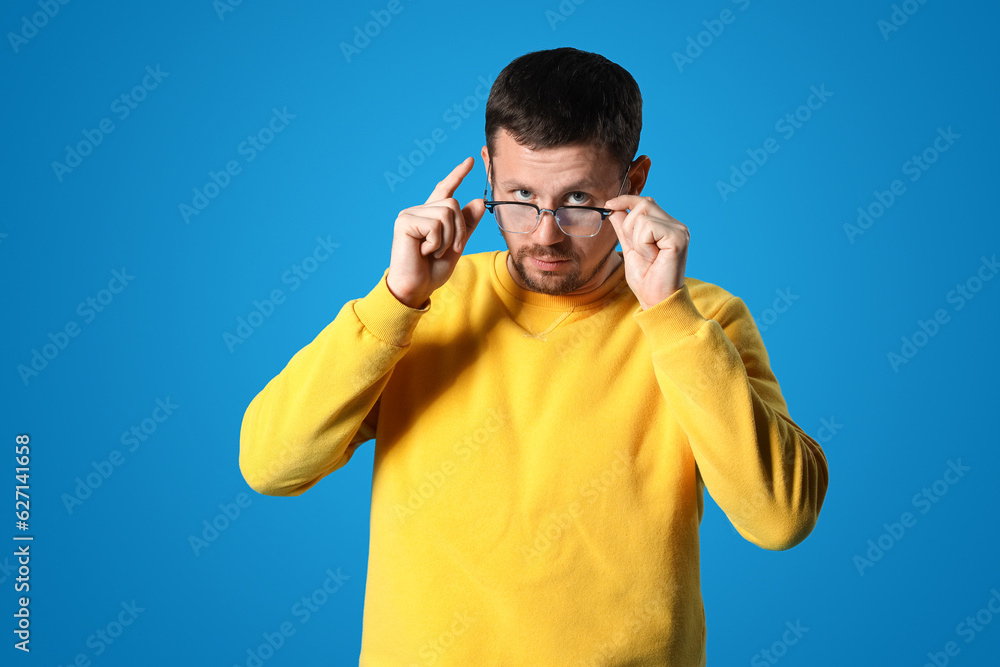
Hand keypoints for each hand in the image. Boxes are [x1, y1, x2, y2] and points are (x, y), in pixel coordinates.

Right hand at [386, 157, 485, 308]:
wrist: (415, 288)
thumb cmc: (431, 271)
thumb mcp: (456, 245)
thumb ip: (466, 225)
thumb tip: (478, 201)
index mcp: (430, 216)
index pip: (445, 190)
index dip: (457, 175)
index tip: (470, 160)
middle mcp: (418, 211)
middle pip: (453, 204)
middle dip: (458, 230)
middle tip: (445, 250)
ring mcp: (410, 215)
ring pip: (447, 212)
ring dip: (447, 238)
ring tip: (432, 252)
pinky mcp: (404, 222)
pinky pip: (435, 224)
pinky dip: (436, 243)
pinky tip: (423, 252)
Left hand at [603, 195, 688, 309]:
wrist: (657, 299)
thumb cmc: (646, 279)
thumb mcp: (630, 249)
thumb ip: (624, 229)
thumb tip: (614, 209)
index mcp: (666, 226)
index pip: (645, 201)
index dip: (626, 200)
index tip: (609, 205)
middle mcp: (676, 225)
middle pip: (643, 203)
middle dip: (629, 226)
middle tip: (637, 249)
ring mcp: (679, 230)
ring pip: (642, 216)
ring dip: (636, 239)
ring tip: (647, 256)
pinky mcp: (678, 237)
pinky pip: (648, 227)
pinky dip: (642, 243)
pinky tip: (652, 257)